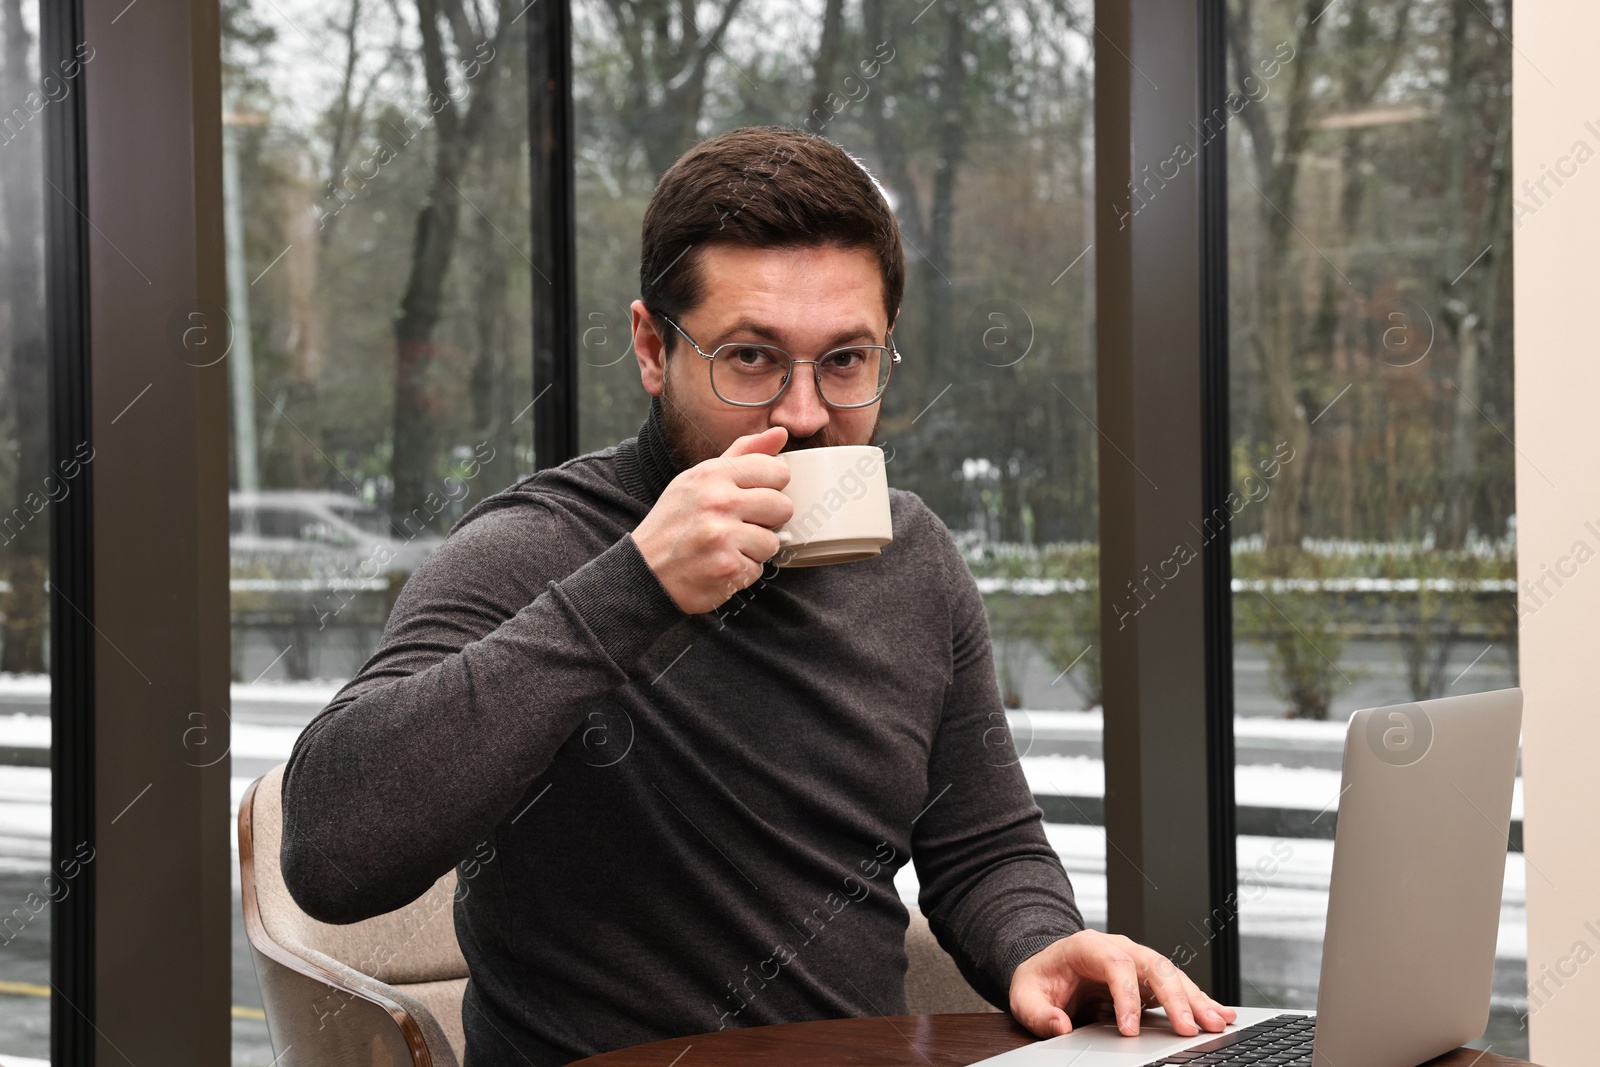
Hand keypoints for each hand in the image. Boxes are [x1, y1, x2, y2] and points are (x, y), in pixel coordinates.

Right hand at [631, 426, 794, 613]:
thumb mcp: (699, 479)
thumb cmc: (675, 522)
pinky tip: (719, 563)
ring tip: (726, 546)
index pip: (777, 470)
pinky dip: (742, 571)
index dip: (772, 487)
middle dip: (768, 520)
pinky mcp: (727, 567)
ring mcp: (723, 536)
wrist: (645, 570)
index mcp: (712, 474)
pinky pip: (758, 568)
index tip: (754, 496)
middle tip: (740, 526)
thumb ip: (742, 454)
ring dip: (755, 549)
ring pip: (773, 542)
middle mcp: (718, 501)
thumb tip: (780, 433)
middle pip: (783, 507)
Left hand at [1009, 929, 1236, 1038]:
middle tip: (1189, 1028)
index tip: (1129, 1030)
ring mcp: (1137, 961)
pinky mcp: (1149, 979)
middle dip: (1174, 997)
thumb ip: (1039, 1013)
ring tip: (1217, 1022)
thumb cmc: (1040, 980)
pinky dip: (1199, 1000)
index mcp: (1088, 946)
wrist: (1048, 969)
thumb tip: (1060, 1026)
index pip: (1115, 964)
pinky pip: (1178, 986)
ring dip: (1196, 999)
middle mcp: (1119, 948)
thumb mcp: (1025, 995)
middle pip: (1153, 965)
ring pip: (1172, 974)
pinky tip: (1220, 1013)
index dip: (1126, 996)